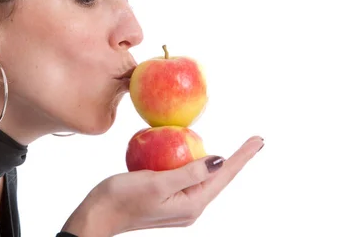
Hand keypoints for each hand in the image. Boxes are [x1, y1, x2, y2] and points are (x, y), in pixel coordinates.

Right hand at [62, 136, 263, 235]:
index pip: (224, 176)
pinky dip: (196, 163)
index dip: (242, 156)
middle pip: (220, 179)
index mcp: (192, 204)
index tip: (259, 140)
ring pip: (205, 179)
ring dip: (219, 162)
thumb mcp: (157, 183)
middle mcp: (190, 207)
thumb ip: (189, 172)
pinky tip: (195, 154)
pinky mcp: (167, 199)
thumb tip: (219, 159)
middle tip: (254, 141)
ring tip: (237, 149)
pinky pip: (188, 178)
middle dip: (238, 160)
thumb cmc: (122, 198)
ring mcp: (179, 204)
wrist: (97, 216)